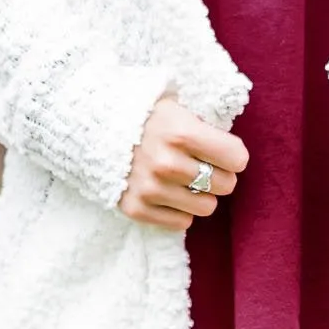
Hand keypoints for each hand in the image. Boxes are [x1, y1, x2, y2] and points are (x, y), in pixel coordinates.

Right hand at [119, 97, 248, 230]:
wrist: (91, 127)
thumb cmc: (143, 115)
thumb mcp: (175, 105)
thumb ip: (205, 123)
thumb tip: (234, 150)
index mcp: (180, 132)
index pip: (237, 158)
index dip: (234, 155)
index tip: (223, 152)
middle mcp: (166, 163)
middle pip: (226, 185)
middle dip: (219, 175)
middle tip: (203, 165)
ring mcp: (150, 188)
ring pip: (207, 207)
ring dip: (200, 194)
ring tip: (185, 179)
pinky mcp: (136, 208)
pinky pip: (182, 222)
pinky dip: (179, 209)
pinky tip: (167, 192)